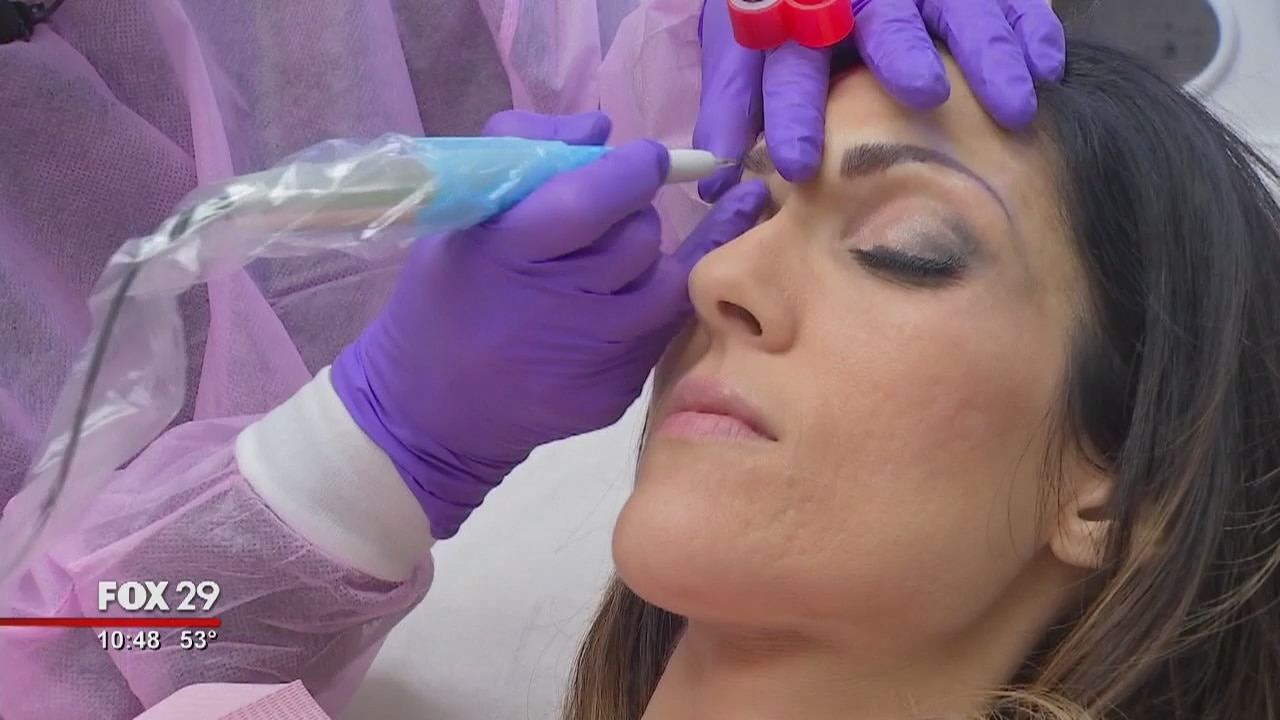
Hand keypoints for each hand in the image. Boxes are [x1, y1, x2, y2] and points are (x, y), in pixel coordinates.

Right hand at [331, 110, 768, 537]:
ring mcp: (592, 357)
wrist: (430, 413)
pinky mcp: (615, 393)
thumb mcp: (459, 220)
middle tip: (608, 223)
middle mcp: (558, 306)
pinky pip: (659, 334)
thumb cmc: (443, 303)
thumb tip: (600, 129)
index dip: (631, 171)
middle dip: (635, 217)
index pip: (593, 199)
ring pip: (665, 285)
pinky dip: (645, 313)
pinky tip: (613, 310)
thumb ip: (522, 152)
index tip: (640, 159)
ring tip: (609, 271)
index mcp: (510, 252)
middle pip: (640, 238)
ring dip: (647, 267)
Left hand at [694, 0, 1065, 199]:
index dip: (793, 110)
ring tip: (1014, 108)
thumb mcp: (746, 43)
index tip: (797, 164)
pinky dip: (1029, 28)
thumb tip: (714, 170)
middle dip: (903, 55)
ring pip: (961, 9)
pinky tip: (1048, 67)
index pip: (791, 61)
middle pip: (885, 21)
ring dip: (988, 55)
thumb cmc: (784, 8)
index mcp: (798, 11)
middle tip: (923, 93)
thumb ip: (736, 101)